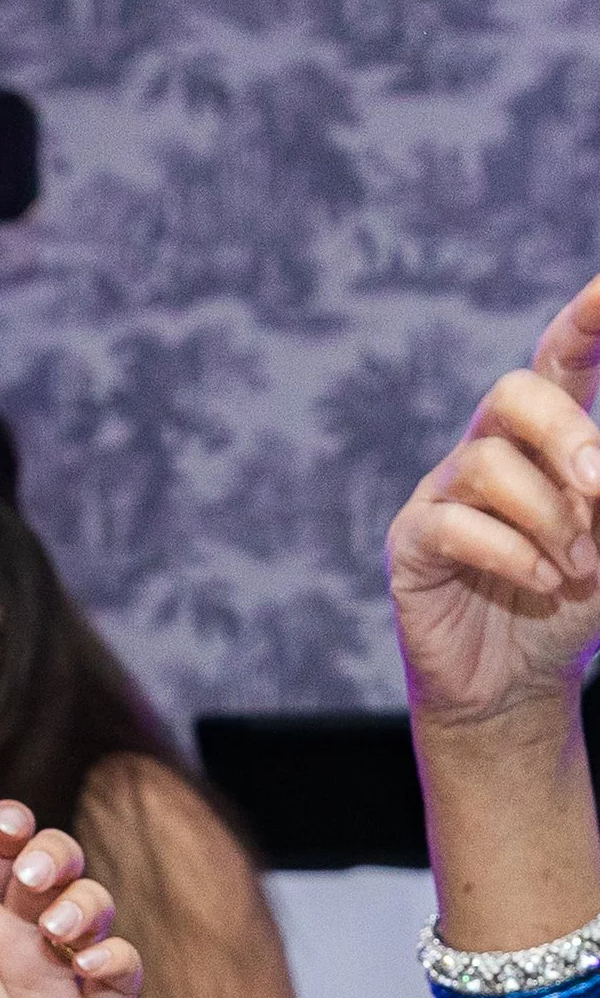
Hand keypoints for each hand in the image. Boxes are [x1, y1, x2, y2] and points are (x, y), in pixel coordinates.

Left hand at [0, 804, 139, 997]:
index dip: (7, 825)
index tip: (3, 827)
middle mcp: (8, 940)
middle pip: (54, 866)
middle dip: (54, 851)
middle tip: (31, 876)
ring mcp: (49, 980)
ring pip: (94, 908)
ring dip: (86, 900)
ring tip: (52, 928)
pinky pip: (120, 972)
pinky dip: (116, 954)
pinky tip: (85, 961)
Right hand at [388, 273, 599, 730]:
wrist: (519, 682)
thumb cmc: (578, 601)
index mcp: (549, 434)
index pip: (564, 355)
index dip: (585, 316)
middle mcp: (493, 447)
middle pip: (514, 389)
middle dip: (566, 433)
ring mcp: (445, 492)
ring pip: (489, 464)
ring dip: (548, 518)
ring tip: (574, 569)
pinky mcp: (413, 542)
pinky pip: (454, 524)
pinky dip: (512, 554)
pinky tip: (541, 582)